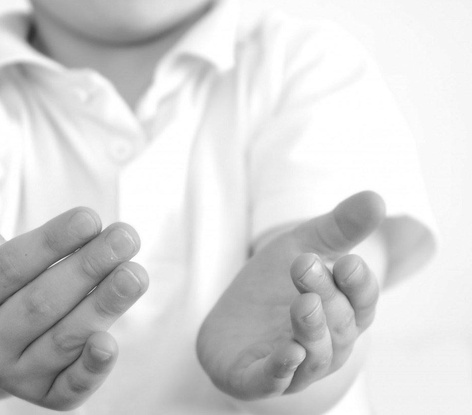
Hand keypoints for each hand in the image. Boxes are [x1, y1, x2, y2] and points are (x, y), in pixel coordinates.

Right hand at [0, 163, 147, 409]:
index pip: (9, 269)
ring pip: (63, 339)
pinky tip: (111, 344)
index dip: (51, 243)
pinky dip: (90, 370)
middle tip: (126, 235)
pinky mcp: (47, 395)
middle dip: (87, 269)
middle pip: (41, 304)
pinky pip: (68, 389)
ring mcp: (16, 374)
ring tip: (136, 272)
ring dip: (103, 307)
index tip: (91, 216)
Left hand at [197, 192, 384, 399]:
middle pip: (338, 325)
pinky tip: (287, 353)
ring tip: (304, 304)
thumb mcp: (300, 246)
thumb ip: (337, 228)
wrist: (228, 319)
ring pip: (315, 357)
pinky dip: (281, 370)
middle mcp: (325, 345)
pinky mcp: (255, 380)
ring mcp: (293, 367)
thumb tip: (376, 197)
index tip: (348, 260)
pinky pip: (274, 382)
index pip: (362, 302)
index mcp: (342, 313)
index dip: (358, 284)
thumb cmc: (273, 283)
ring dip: (311, 331)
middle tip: (305, 265)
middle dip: (326, 296)